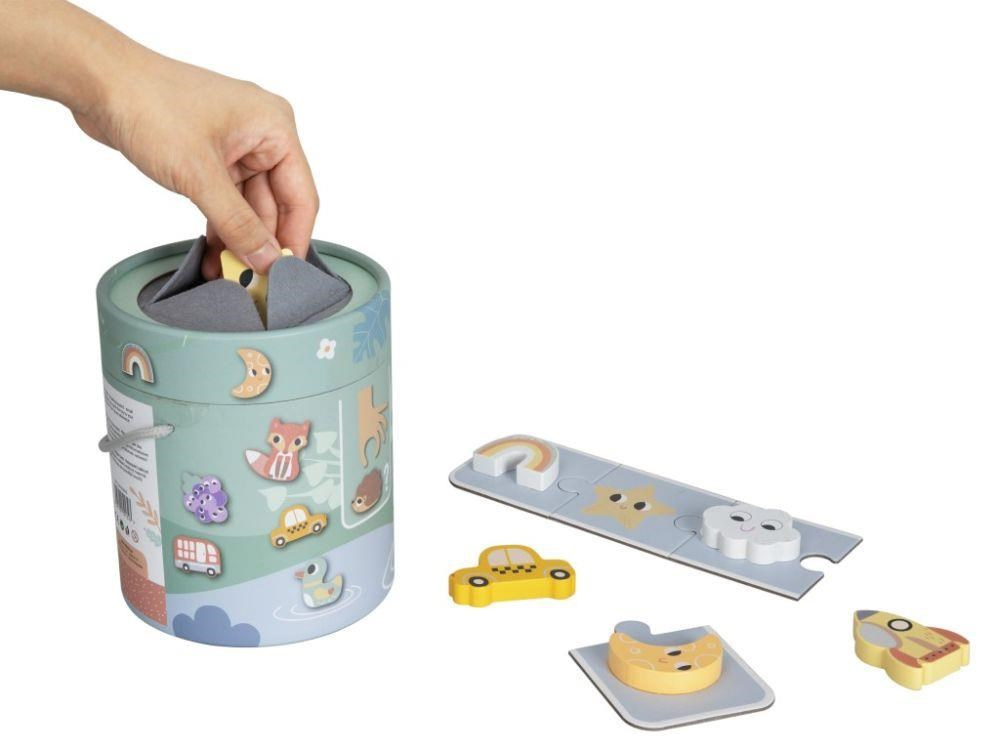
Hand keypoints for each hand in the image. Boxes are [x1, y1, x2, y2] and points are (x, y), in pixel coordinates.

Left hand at [72, 50, 317, 275]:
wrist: (97, 81)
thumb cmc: (149, 106)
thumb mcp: (199, 175)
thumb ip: (238, 223)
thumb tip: (267, 260)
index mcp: (275, 128)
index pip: (301, 196)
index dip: (294, 239)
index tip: (286, 275)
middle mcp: (261, 135)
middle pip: (275, 205)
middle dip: (261, 243)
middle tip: (252, 282)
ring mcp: (235, 146)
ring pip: (248, 206)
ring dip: (238, 240)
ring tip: (227, 275)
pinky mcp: (210, 156)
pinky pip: (226, 200)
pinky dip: (221, 226)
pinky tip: (214, 254)